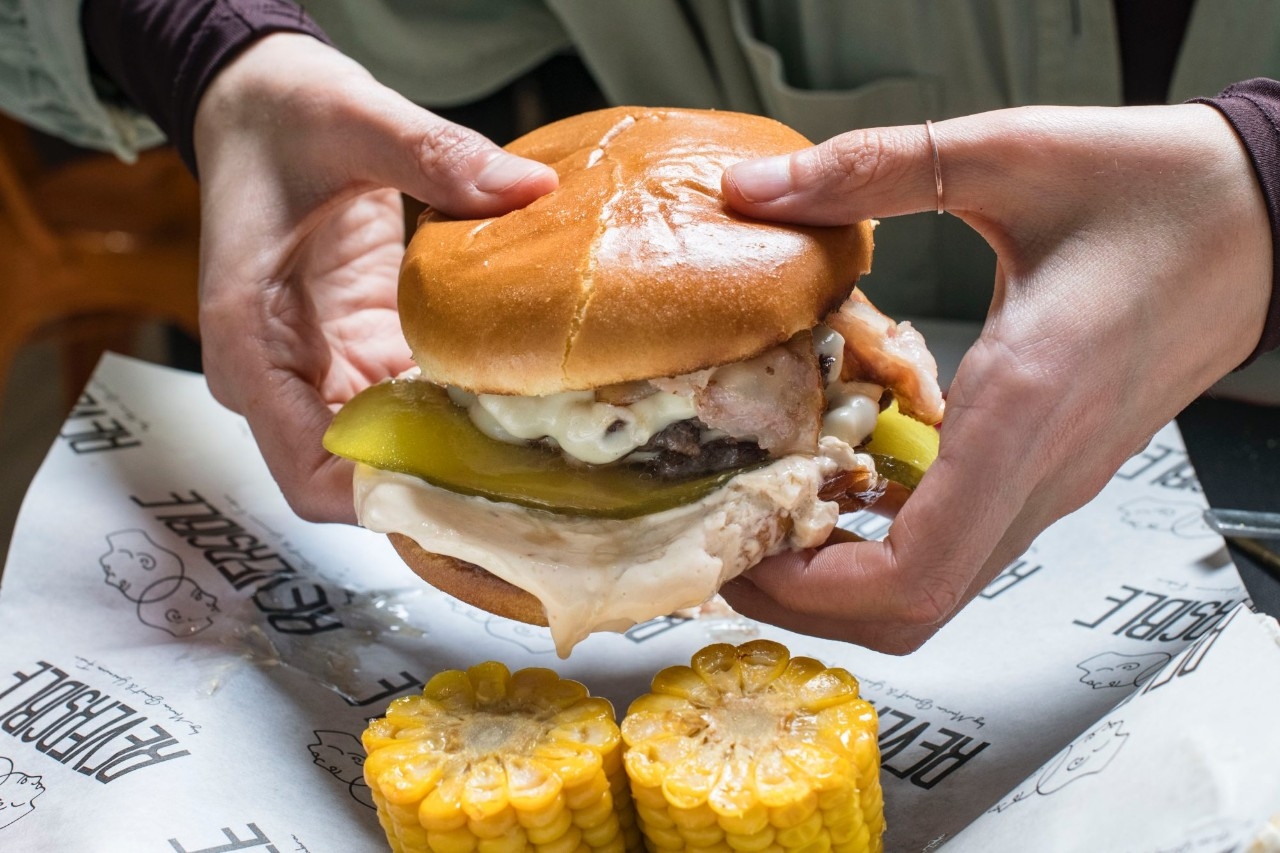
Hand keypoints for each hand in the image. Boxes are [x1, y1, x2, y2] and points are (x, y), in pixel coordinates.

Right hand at [193, 34, 556, 521]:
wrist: (262, 102)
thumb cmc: (281, 114)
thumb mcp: (352, 116)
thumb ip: (435, 155)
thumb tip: (529, 192)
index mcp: (253, 344)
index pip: (311, 474)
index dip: (389, 497)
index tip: (479, 485)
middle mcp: (285, 378)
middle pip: (363, 477)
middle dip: (448, 482)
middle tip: (544, 471)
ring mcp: (327, 369)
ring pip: (398, 448)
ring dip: (467, 449)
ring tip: (556, 439)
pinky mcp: (365, 350)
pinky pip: (418, 404)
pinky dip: (467, 407)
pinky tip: (531, 394)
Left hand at [718, 104, 1271, 652]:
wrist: (1269, 216)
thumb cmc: (1164, 189)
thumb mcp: (1006, 153)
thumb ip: (872, 169)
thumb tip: (753, 193)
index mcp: (1025, 406)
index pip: (914, 574)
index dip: (810, 590)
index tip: (738, 553)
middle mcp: (1041, 469)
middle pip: (914, 611)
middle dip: (806, 599)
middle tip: (731, 541)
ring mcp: (1053, 480)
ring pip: (937, 587)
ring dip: (841, 575)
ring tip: (767, 512)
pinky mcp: (1056, 468)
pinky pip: (959, 541)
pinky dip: (886, 537)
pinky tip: (840, 478)